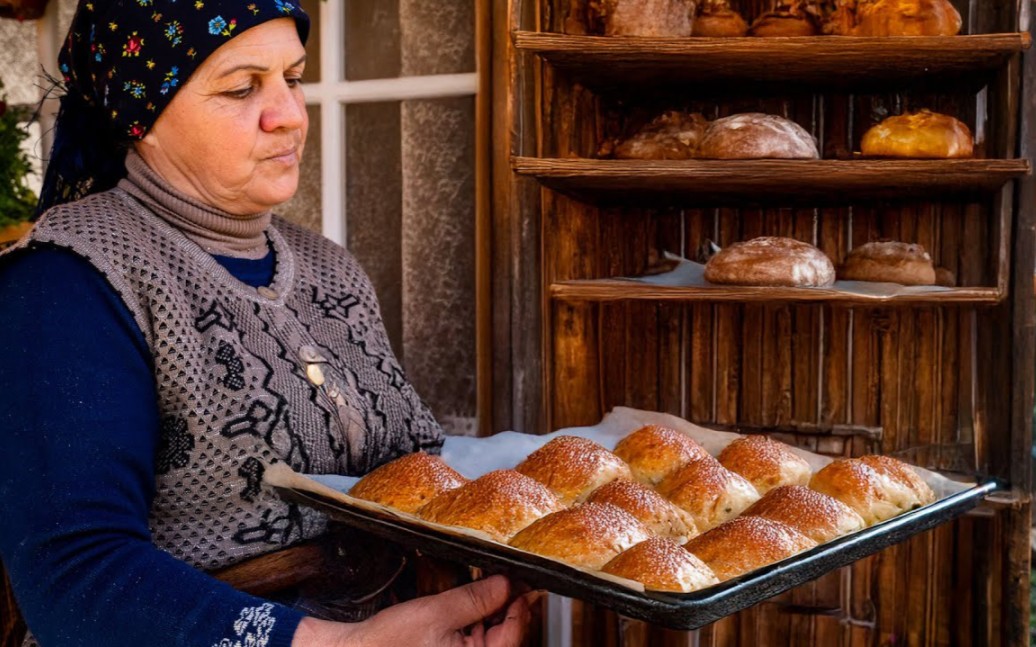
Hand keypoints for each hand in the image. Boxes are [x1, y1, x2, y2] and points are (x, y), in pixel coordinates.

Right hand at [292, 574, 531, 646]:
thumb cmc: (388, 645)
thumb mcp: (438, 613)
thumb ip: (476, 599)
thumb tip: (507, 584)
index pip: (516, 634)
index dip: (522, 602)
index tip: (525, 579)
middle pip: (504, 634)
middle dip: (504, 605)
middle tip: (505, 577)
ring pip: (488, 635)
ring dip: (488, 611)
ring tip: (485, 584)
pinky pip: (470, 639)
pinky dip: (471, 620)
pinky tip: (466, 602)